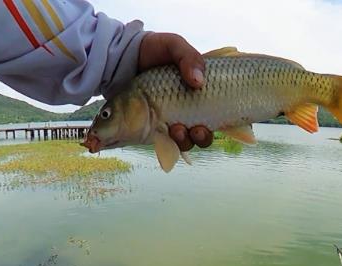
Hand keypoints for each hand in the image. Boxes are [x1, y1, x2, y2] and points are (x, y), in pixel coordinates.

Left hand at [138, 32, 212, 149]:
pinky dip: (165, 142)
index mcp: (197, 95)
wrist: (124, 55)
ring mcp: (169, 120)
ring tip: (176, 131)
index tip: (210, 123)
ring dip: (185, 141)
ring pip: (184, 141)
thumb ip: (189, 58)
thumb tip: (198, 82)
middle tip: (197, 130)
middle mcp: (186, 111)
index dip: (217, 125)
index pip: (215, 116)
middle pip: (201, 135)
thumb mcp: (174, 46)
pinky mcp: (151, 127)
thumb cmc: (154, 50)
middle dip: (201, 137)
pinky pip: (163, 142)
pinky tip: (161, 134)